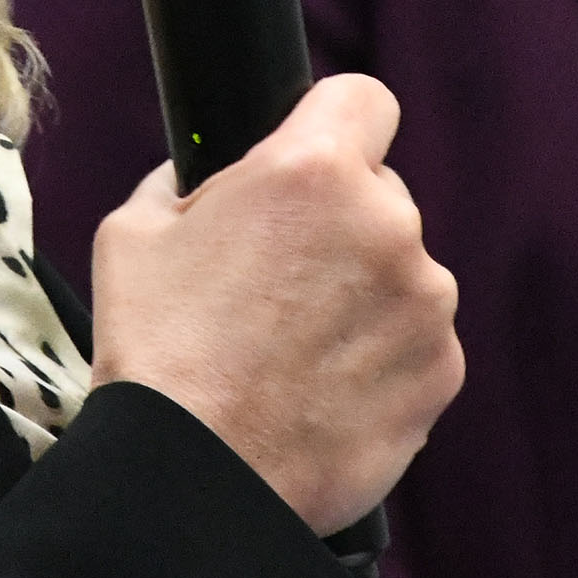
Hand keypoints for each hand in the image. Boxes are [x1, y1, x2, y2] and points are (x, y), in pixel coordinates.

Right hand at [86, 74, 462, 536]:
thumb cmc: (157, 353)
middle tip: (277, 279)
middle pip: (379, 194)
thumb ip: (186, 180)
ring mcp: (424, 302)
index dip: (333, 123)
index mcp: (312, 172)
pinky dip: (380, 359)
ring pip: (400, 272)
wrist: (195, 479)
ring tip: (293, 350)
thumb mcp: (136, 230)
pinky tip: (321, 390)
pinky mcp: (441, 371)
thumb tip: (203, 176)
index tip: (314, 156)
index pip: (363, 98)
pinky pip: (416, 342)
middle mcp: (386, 226)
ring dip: (362, 295)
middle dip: (338, 224)